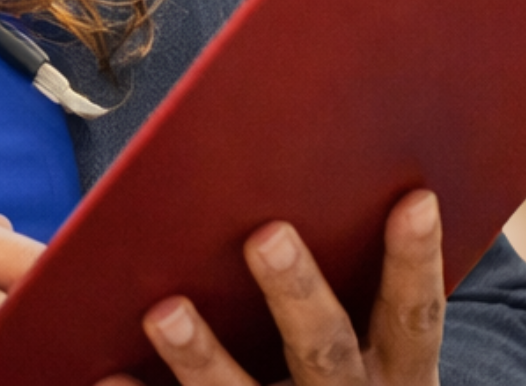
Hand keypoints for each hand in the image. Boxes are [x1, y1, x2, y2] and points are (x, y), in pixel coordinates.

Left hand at [96, 189, 443, 385]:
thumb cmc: (340, 375)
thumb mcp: (372, 346)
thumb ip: (352, 272)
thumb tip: (313, 160)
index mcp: (395, 372)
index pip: (412, 316)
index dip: (417, 261)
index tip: (416, 197)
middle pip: (325, 352)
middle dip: (297, 295)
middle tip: (266, 236)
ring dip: (204, 358)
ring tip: (164, 311)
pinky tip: (108, 372)